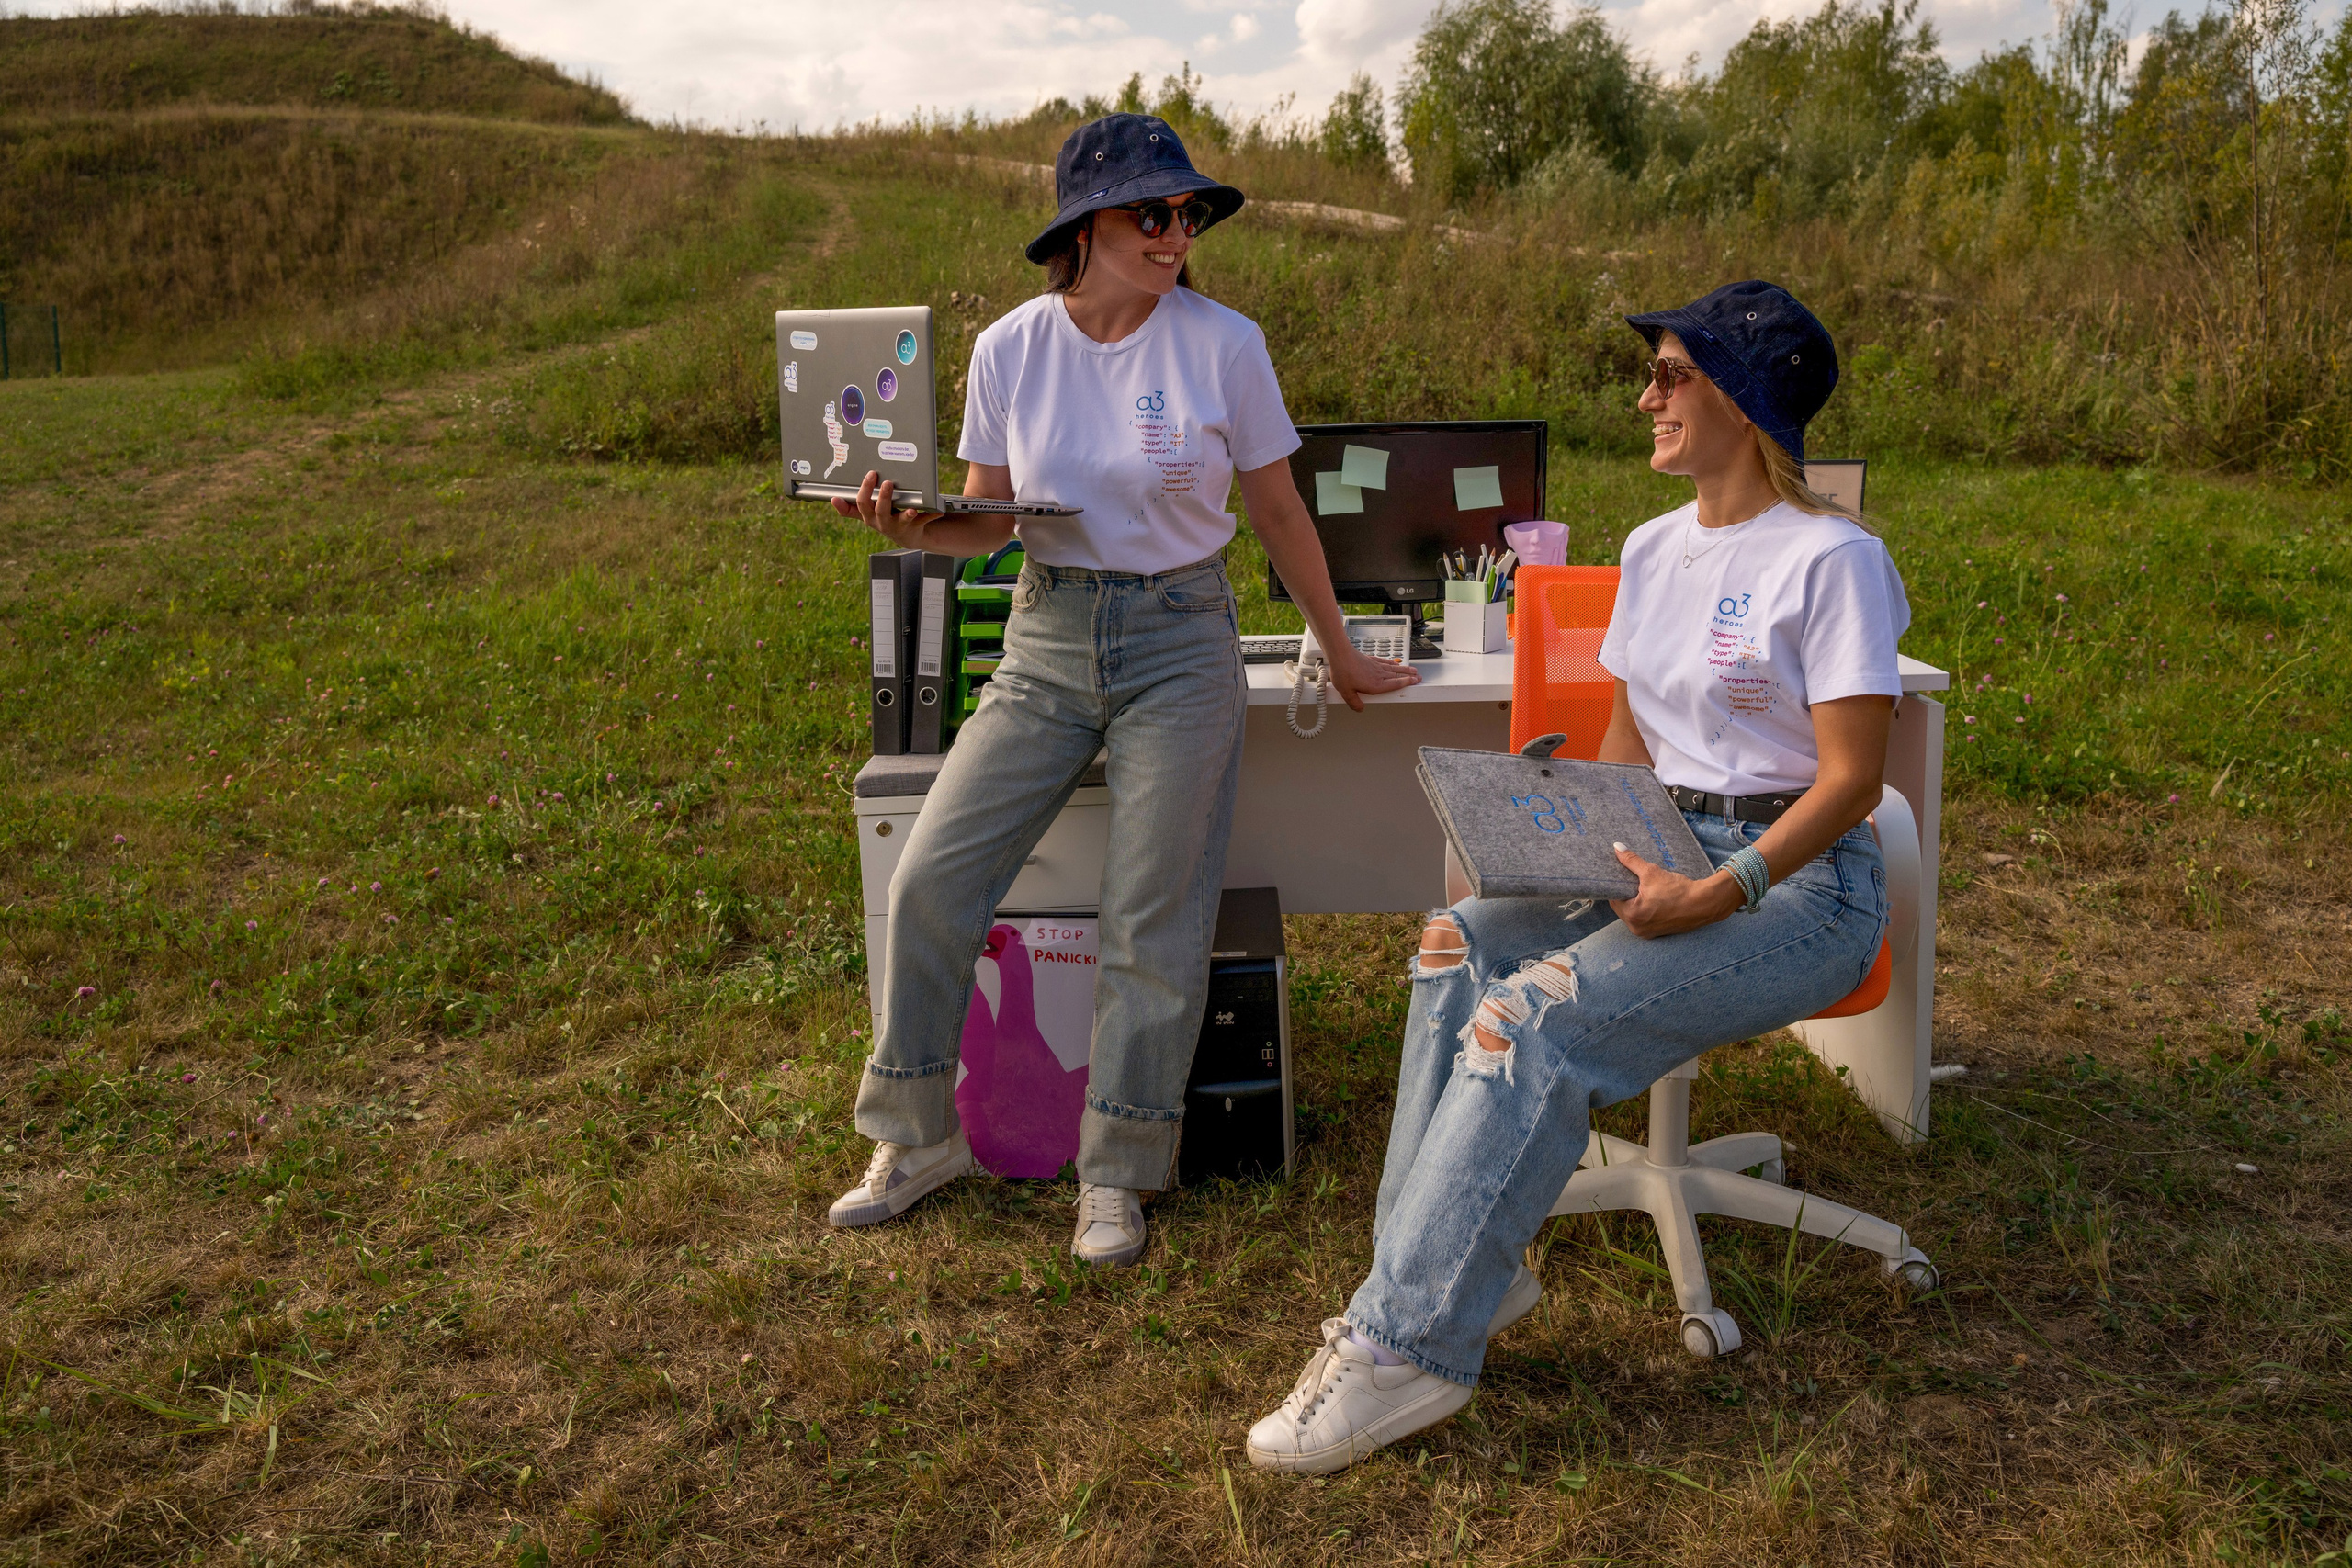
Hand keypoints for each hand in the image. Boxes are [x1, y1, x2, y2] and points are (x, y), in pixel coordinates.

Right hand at [831, 471, 941, 547]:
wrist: (906, 536)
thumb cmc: (884, 519)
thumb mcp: (866, 515)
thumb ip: (850, 508)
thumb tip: (833, 500)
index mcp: (870, 516)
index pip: (863, 504)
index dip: (865, 490)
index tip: (870, 475)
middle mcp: (884, 523)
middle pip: (881, 511)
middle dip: (884, 497)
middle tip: (889, 483)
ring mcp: (900, 526)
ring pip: (902, 519)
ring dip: (906, 513)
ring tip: (911, 507)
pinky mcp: (916, 527)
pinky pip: (924, 521)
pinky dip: (931, 515)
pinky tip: (937, 511)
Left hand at [1326, 641, 1419, 710]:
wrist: (1340, 654)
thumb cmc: (1343, 671)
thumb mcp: (1346, 692)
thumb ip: (1354, 703)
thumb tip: (1360, 709)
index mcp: (1375, 685)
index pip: (1395, 684)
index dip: (1406, 683)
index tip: (1414, 682)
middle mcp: (1378, 675)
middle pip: (1397, 676)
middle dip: (1409, 676)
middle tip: (1418, 677)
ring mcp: (1375, 666)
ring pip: (1393, 668)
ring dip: (1404, 669)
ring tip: (1412, 670)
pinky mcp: (1371, 659)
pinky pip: (1385, 662)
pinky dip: (1392, 663)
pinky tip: (1395, 663)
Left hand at [1606, 845, 1741, 938]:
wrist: (1705, 903)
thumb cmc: (1678, 890)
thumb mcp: (1651, 872)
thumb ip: (1631, 860)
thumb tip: (1617, 847)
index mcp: (1632, 916)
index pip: (1614, 899)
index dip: (1616, 886)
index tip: (1620, 876)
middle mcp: (1637, 928)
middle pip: (1622, 907)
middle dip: (1626, 894)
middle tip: (1632, 880)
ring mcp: (1648, 932)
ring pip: (1634, 913)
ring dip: (1635, 902)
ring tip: (1642, 888)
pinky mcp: (1658, 932)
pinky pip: (1645, 919)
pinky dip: (1645, 909)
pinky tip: (1652, 899)